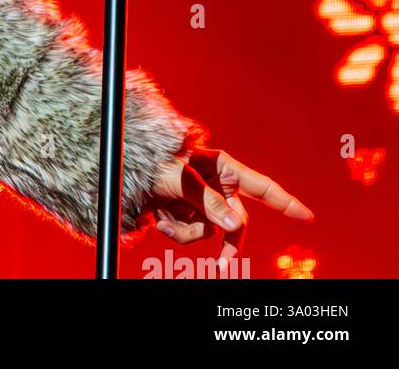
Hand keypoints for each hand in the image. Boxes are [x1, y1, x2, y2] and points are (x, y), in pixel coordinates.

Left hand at [144, 145, 313, 266]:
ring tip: (163, 220)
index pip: (260, 187)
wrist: (123, 171)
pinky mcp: (187, 214)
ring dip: (187, 232)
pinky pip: (191, 234)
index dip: (284, 202)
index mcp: (221, 167)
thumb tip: (236, 227)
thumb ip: (209, 202)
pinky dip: (174, 231)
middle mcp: (215, 185)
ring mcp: (201, 202)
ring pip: (211, 233)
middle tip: (224, 266)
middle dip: (228, 244)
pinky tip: (157, 218)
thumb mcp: (180, 180)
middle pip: (237, 222)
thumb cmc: (153, 162)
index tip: (307, 217)